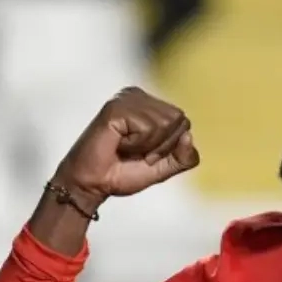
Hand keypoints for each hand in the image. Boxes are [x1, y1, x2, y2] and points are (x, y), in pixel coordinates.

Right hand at [54, 86, 199, 198]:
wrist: (92, 185)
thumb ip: (184, 157)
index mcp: (150, 105)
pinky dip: (136, 144)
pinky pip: (147, 127)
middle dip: (161, 146)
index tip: (145, 155)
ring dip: (147, 146)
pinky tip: (117, 144)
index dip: (170, 146)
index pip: (183, 122)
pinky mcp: (116, 107)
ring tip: (125, 148)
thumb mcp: (163, 167)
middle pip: (178, 119)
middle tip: (135, 153)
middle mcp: (138, 96)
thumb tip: (189, 136)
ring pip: (165, 123)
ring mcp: (126, 99)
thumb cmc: (123, 173)